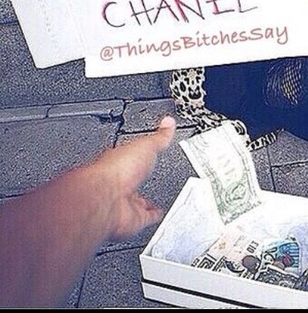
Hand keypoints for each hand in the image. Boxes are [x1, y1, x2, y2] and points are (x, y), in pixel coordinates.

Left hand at [91, 115, 176, 239]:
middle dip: (140, 182)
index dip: (140, 156)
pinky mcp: (131, 219)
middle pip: (132, 182)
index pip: (132, 157)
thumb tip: (168, 123)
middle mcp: (120, 183)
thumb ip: (159, 137)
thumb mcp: (145, 145)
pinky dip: (151, 217)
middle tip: (149, 180)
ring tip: (155, 201)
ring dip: (145, 202)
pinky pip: (143, 218)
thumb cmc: (117, 169)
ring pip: (136, 202)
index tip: (150, 153)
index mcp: (121, 162)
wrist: (105, 197)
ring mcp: (124, 202)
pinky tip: (157, 215)